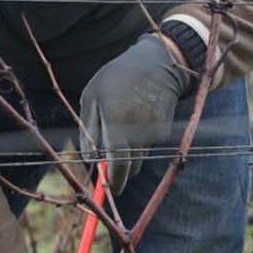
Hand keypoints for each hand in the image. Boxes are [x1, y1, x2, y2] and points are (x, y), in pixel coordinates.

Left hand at [79, 33, 190, 194]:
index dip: (112, 180)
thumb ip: (89, 130)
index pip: (116, 162)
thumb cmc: (116, 77)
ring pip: (139, 159)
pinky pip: (147, 147)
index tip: (108, 189)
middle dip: (120, 176)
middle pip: (130, 168)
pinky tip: (136, 125)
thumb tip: (90, 159)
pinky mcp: (164, 131)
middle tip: (112, 181)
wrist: (158, 64)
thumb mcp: (92, 96)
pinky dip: (139, 145)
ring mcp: (153, 131)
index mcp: (115, 120)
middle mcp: (137, 129)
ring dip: (129, 160)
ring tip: (121, 137)